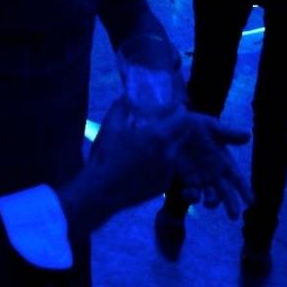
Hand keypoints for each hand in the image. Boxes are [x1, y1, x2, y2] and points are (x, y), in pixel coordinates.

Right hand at [57, 99, 180, 232]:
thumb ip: (121, 106)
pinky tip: (147, 162)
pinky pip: (169, 167)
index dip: (180, 110)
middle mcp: (168, 153)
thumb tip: (127, 95)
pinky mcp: (164, 185)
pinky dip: (163, 161)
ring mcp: (168, 171)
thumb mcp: (110, 126)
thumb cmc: (106, 156)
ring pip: (176, 151)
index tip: (174, 107)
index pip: (182, 118)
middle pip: (184, 134)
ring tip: (154, 143)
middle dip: (178, 125)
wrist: (102, 191)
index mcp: (157, 136)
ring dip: (170, 144)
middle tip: (166, 122)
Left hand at [171, 117, 251, 216]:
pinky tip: (188, 193)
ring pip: (210, 197)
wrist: (171, 127)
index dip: (245, 190)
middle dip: (231, 204)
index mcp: (224, 162)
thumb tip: (248, 135)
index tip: (251, 203)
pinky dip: (191, 196)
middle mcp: (214, 174)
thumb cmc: (194, 125)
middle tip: (234, 215)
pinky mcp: (185, 182)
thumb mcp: (210, 127)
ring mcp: (200, 180)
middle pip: (226, 193)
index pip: (238, 179)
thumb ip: (228, 134)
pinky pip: (191, 194)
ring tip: (208, 202)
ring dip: (211, 202)